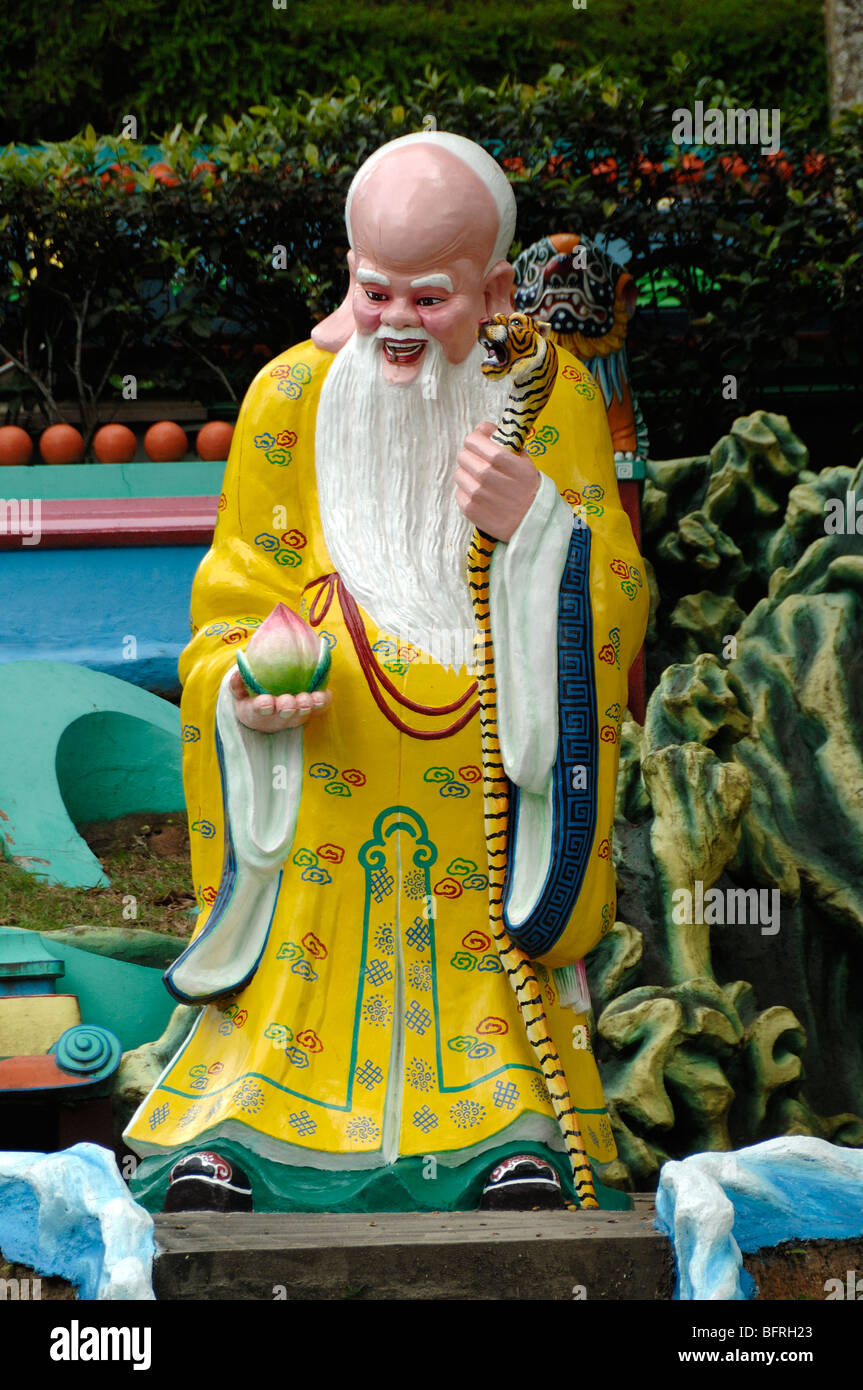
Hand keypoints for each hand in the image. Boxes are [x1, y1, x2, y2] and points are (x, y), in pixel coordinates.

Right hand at [229, 666, 332, 731]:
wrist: (265, 712)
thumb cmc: (250, 696)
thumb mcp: (239, 691)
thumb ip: (237, 683)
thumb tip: (238, 672)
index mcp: (257, 713)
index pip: (258, 711)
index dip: (263, 707)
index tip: (266, 701)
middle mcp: (278, 718)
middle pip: (284, 716)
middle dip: (288, 708)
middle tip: (289, 701)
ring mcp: (294, 717)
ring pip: (302, 714)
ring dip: (307, 707)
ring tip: (311, 698)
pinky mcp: (309, 713)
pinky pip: (319, 709)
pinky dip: (323, 703)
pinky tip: (325, 693)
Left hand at [455, 420, 540, 540]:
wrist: (531, 522)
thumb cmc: (527, 488)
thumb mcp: (523, 460)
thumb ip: (503, 440)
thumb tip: (481, 427)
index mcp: (506, 462)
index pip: (475, 441)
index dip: (474, 439)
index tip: (478, 443)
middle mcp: (490, 478)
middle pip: (463, 456)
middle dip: (470, 456)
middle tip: (480, 463)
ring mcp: (479, 496)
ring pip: (459, 473)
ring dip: (467, 474)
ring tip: (481, 481)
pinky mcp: (470, 510)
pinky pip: (459, 492)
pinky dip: (467, 491)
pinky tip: (481, 496)